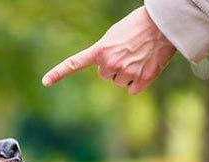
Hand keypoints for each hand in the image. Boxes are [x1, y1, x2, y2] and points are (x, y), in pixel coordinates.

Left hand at [42, 6, 176, 94]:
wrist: (163, 25)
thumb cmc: (138, 26)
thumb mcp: (114, 35)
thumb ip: (105, 52)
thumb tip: (108, 71)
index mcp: (100, 51)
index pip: (75, 63)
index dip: (59, 73)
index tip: (45, 82)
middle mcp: (110, 64)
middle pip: (106, 75)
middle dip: (114, 67)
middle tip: (127, 52)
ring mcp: (125, 74)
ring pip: (119, 82)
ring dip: (127, 74)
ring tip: (138, 57)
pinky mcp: (141, 81)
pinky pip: (133, 90)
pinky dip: (139, 82)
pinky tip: (145, 67)